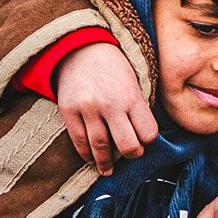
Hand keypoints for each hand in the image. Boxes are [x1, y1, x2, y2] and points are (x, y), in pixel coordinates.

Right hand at [54, 40, 156, 175]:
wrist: (79, 48)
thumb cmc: (112, 67)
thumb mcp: (133, 80)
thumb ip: (138, 107)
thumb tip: (142, 138)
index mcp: (131, 96)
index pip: (148, 133)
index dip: (147, 140)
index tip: (143, 139)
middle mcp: (110, 104)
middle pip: (128, 145)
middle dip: (132, 154)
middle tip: (130, 154)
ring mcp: (88, 108)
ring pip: (100, 148)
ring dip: (106, 164)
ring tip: (108, 170)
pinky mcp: (69, 111)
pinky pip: (79, 141)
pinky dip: (86, 154)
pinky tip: (91, 159)